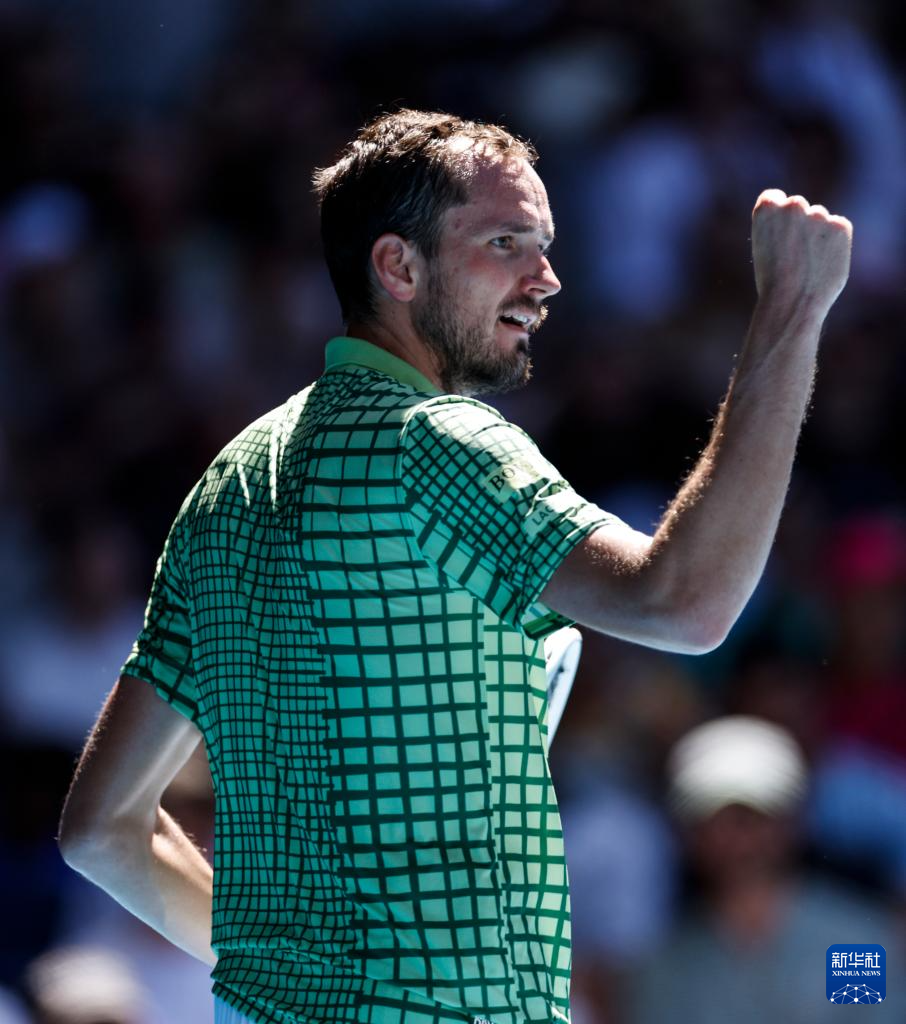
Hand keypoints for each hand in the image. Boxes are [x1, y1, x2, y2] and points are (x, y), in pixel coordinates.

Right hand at [751, 189, 851, 318]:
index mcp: (766, 208)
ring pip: (820, 218)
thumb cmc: (772, 282)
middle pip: (798, 207)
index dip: (776, 218)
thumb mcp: (764, 248)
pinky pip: (839, 229)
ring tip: (807, 264)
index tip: (776, 235)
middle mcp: (793, 205)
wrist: (792, 302)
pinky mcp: (841, 226)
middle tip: (792, 255)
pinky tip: (822, 263)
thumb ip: (781, 228)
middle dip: (798, 224)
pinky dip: (834, 244)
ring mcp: (818, 214)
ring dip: (817, 234)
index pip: (774, 198)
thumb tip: (806, 224)